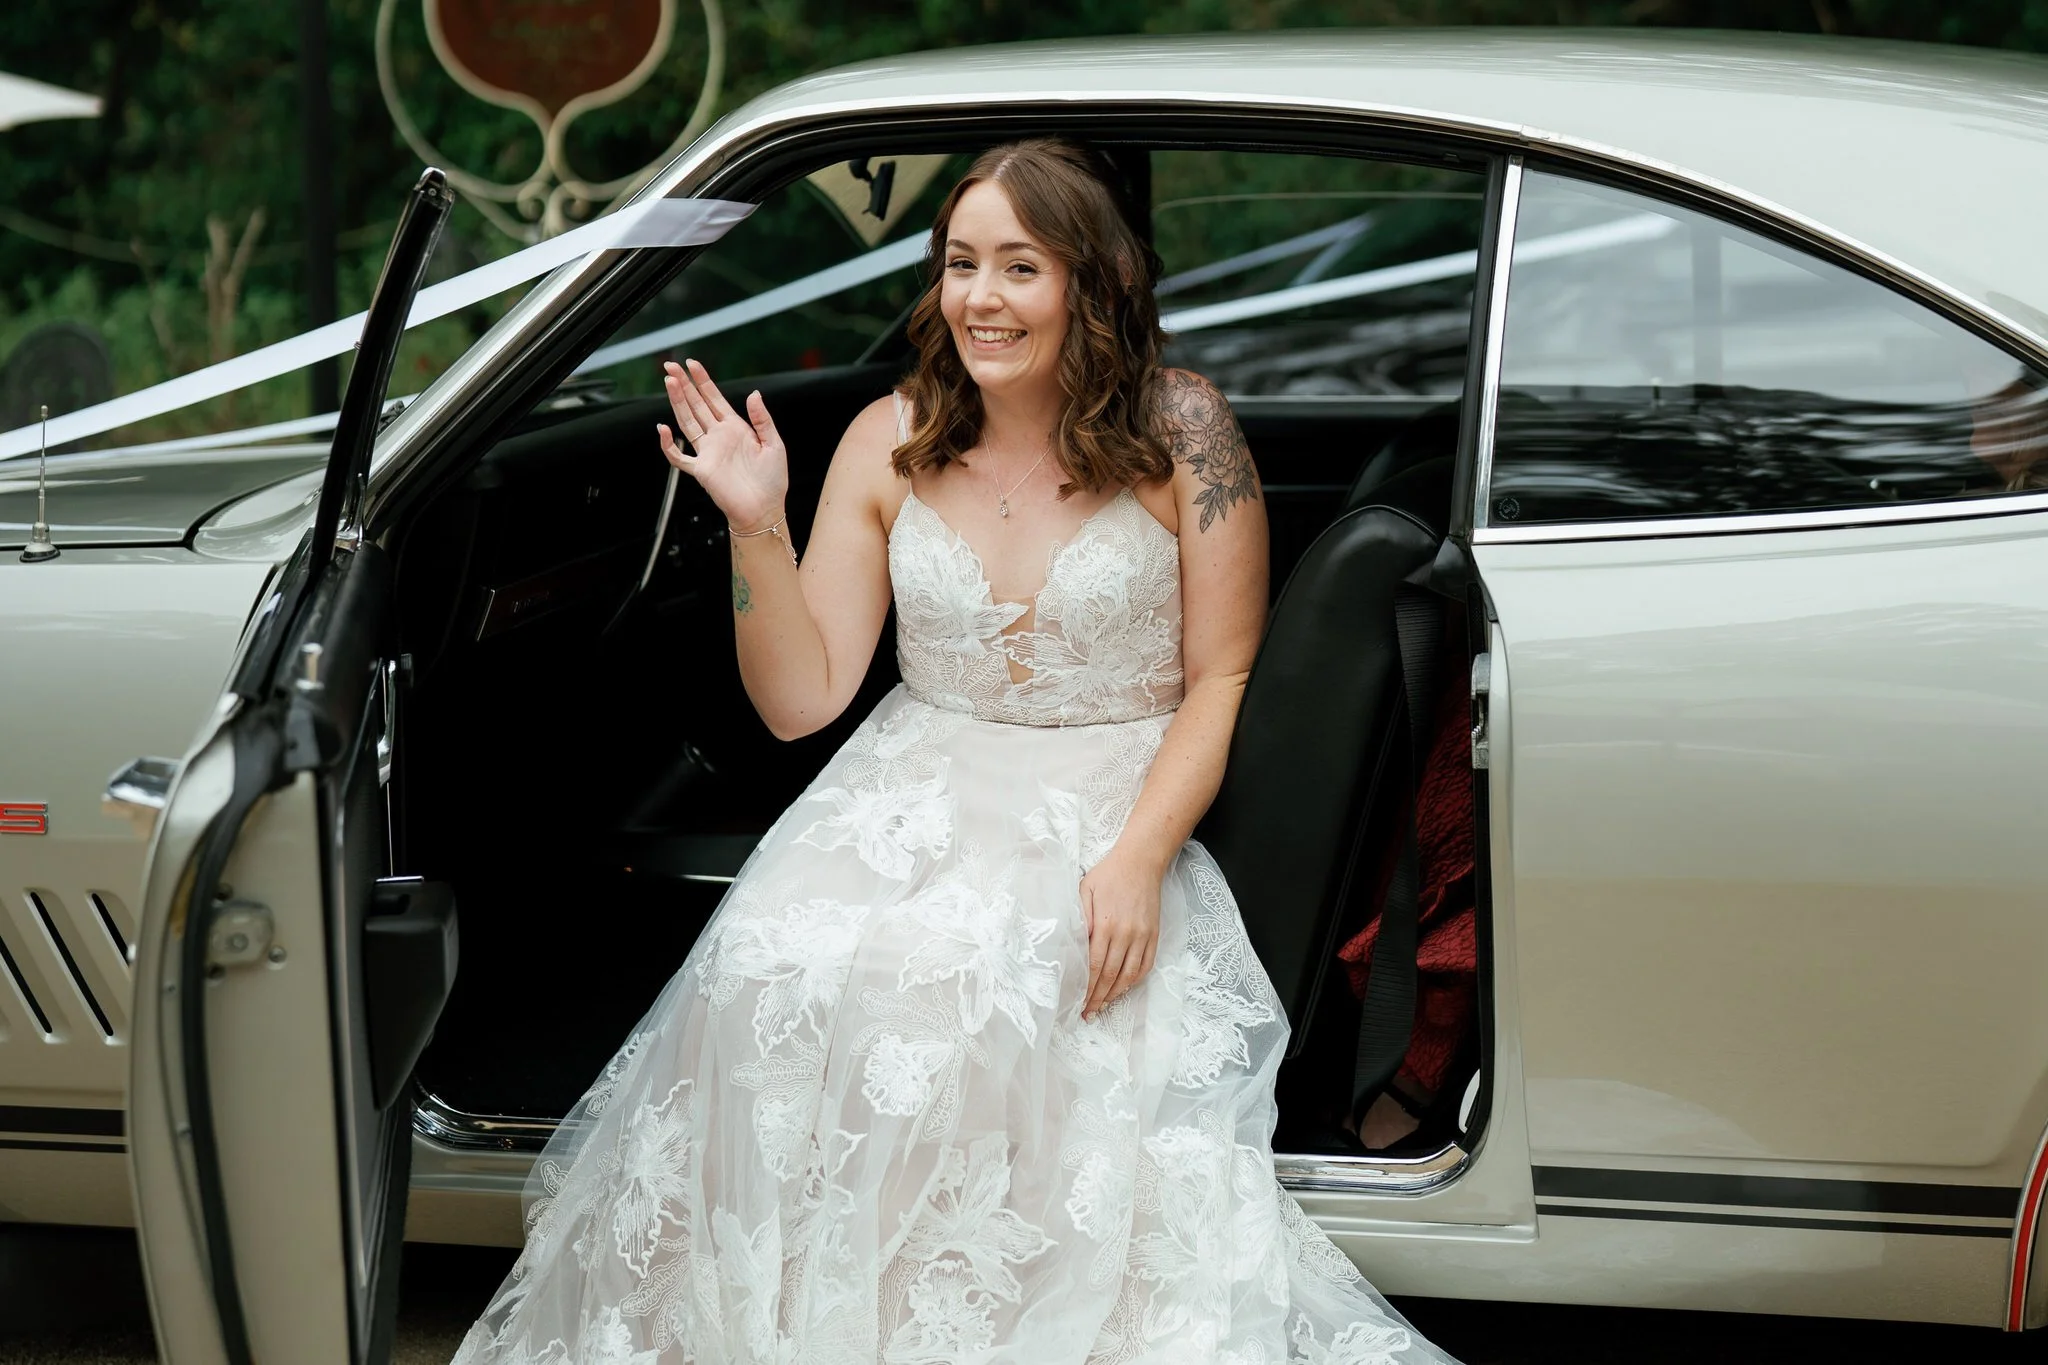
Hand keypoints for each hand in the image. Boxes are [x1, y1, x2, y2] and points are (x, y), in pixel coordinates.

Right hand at [657, 358, 788, 532]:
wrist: (765, 510)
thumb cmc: (772, 481)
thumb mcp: (774, 444)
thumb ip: (762, 419)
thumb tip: (754, 393)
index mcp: (736, 428)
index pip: (714, 399)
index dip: (703, 380)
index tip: (692, 363)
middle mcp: (719, 437)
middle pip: (696, 405)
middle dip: (684, 385)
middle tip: (670, 366)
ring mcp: (708, 452)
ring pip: (686, 422)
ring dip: (677, 403)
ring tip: (669, 382)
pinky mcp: (701, 470)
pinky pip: (678, 457)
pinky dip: (669, 445)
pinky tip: (663, 429)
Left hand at [1079, 847, 1163, 1021]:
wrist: (1141, 862)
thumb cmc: (1108, 874)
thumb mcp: (1084, 889)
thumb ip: (1079, 917)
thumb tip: (1073, 945)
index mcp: (1106, 924)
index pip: (1094, 965)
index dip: (1086, 987)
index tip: (1078, 1002)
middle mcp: (1126, 934)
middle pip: (1110, 975)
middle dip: (1098, 997)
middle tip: (1088, 1013)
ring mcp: (1143, 936)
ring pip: (1129, 974)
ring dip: (1115, 994)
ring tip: (1103, 1007)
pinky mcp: (1154, 935)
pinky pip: (1145, 965)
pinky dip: (1134, 981)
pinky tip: (1123, 989)